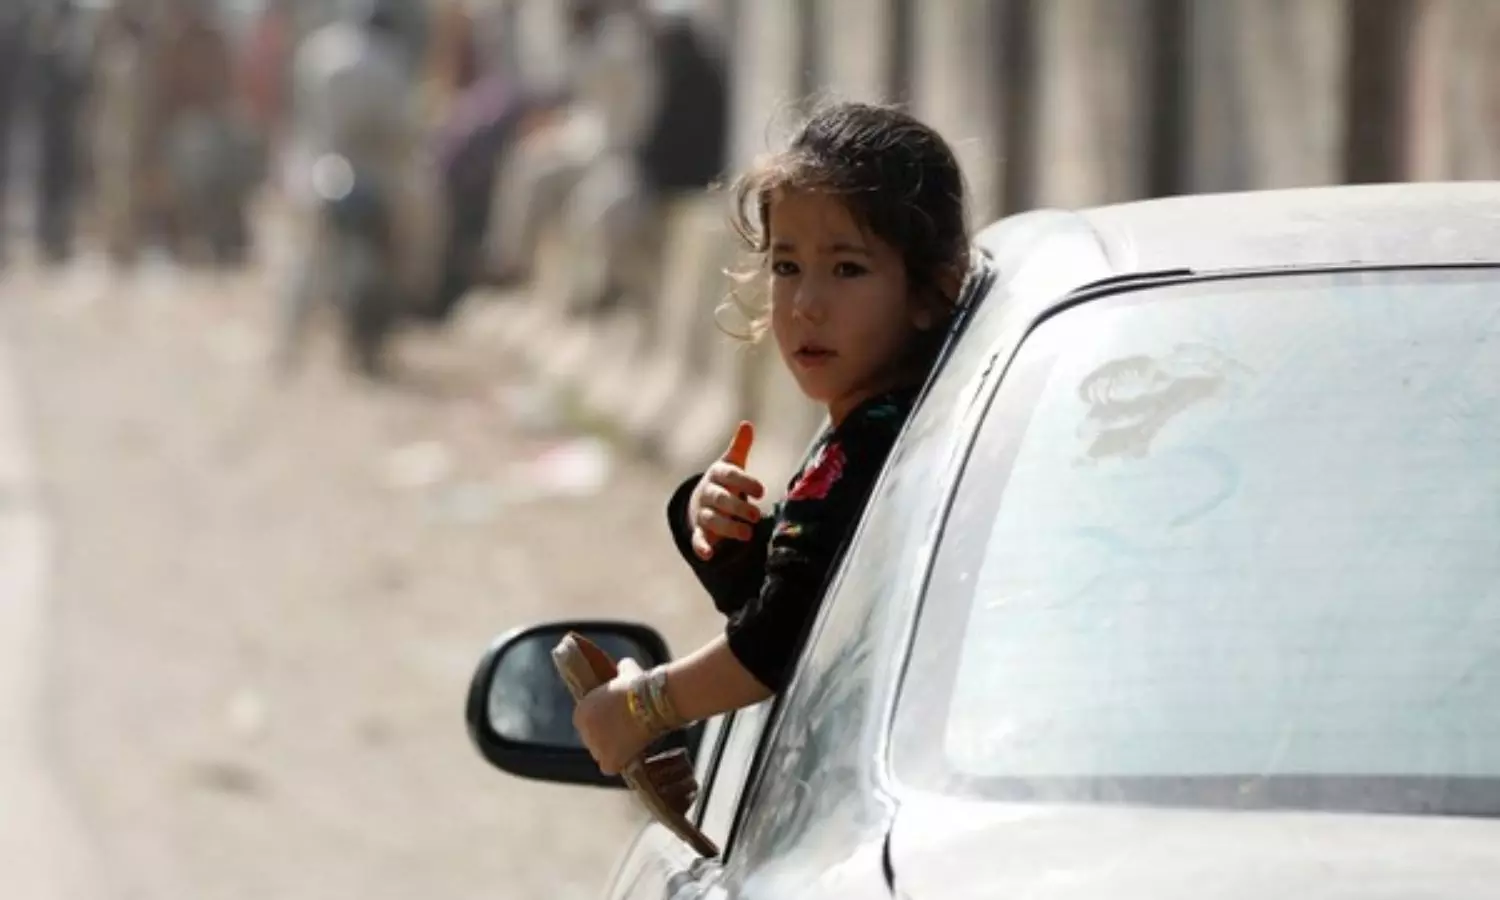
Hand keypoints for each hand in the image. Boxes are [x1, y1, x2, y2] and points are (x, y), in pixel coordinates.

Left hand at [573, 658, 655, 775]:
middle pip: (592, 740)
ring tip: (631, 747)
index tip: (615, 723)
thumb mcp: (626, 672)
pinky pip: (610, 767)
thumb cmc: (638, 685)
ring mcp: (595, 747)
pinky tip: (631, 759)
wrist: (651, 701)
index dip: (600, 724)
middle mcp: (583, 731)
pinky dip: (619, 764)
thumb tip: (624, 665)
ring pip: (601, 755)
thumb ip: (621, 671)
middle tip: (625, 735)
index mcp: (581, 711)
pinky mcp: (608, 761)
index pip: (586, 723)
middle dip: (605, 739)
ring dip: (612, 752)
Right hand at [688, 421, 764, 559]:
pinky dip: (701, 547)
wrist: (701, 499)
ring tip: (748, 534)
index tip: (762, 490)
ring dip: (728, 528)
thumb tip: (747, 424)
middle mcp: (708, 493)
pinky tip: (709, 555)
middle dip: (737, 507)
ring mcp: (702, 512)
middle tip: (757, 515)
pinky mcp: (700, 530)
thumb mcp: (731, 463)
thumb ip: (740, 446)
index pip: (730, 476)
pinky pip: (698, 538)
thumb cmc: (724, 480)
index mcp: (717, 474)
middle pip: (720, 500)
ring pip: (712, 520)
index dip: (745, 482)